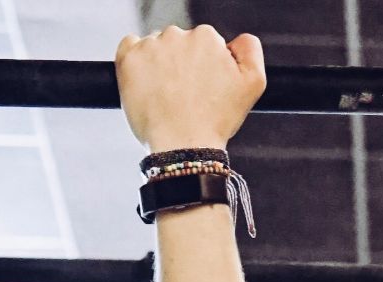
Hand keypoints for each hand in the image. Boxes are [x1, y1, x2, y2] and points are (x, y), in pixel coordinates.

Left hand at [115, 25, 265, 151]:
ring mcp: (150, 46)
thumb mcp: (253, 84)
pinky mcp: (128, 58)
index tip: (203, 87)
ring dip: (159, 64)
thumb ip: (250, 50)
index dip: (205, 66)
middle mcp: (177, 35)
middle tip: (185, 94)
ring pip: (155, 46)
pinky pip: (130, 47)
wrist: (183, 146)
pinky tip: (146, 84)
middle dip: (181, 63)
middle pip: (178, 43)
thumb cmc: (216, 120)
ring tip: (166, 95)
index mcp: (207, 38)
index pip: (204, 43)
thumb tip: (236, 40)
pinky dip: (135, 61)